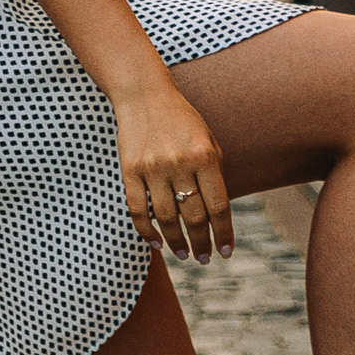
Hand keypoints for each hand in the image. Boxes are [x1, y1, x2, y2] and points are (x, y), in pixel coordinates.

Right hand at [111, 74, 232, 260]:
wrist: (144, 95)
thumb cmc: (182, 120)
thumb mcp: (208, 141)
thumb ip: (214, 174)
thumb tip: (218, 214)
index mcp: (204, 156)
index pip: (218, 206)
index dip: (223, 233)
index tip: (225, 252)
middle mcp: (179, 164)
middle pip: (193, 216)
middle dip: (201, 243)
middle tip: (204, 258)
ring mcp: (152, 168)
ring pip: (166, 218)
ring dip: (176, 242)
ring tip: (184, 254)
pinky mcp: (130, 170)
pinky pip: (138, 209)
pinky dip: (146, 230)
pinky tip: (156, 242)